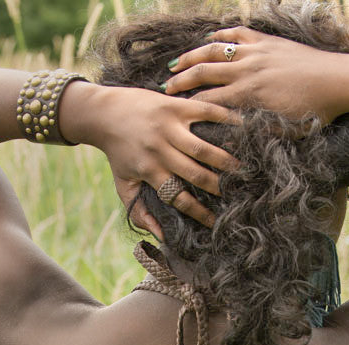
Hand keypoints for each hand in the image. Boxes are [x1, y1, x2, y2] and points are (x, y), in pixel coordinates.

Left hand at [93, 84, 242, 239]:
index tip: (214, 221)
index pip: (179, 198)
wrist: (105, 113)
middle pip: (196, 174)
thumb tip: (161, 236)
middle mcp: (160, 149)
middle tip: (236, 193)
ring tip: (243, 168)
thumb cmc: (118, 154)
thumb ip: (139, 213)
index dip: (199, 212)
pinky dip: (225, 118)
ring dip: (225, 159)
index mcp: (149, 171)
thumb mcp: (123, 186)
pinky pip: (205, 112)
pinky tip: (242, 127)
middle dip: (218, 187)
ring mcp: (168, 126)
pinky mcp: (174, 106)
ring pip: (202, 148)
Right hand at [162, 25, 348, 125]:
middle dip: (182, 81)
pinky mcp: (268, 41)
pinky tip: (208, 39)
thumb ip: (259, 135)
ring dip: (193, 56)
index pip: (210, 101)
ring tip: (176, 63)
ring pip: (216, 50)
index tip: (172, 114)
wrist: (340, 81)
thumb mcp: (285, 132)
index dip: (189, 107)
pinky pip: (238, 33)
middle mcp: (250, 70)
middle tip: (164, 88)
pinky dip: (221, 35)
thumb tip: (236, 146)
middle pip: (205, 73)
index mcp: (251, 96)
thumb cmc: (316, 113)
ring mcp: (258, 52)